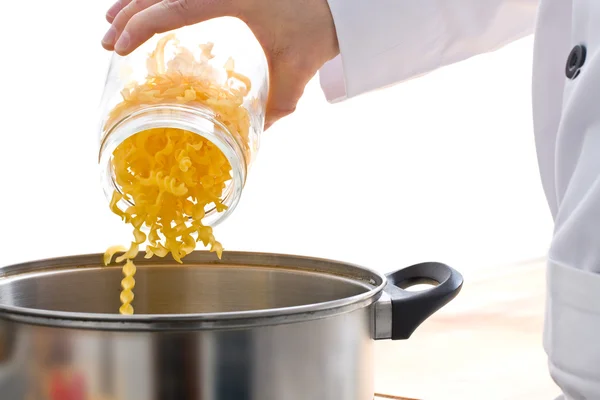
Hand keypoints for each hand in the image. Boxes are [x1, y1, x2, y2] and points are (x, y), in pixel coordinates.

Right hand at [101, 0, 339, 128]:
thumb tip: (259, 140)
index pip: (175, 6)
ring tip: (114, 21)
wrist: (340, 4)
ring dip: (137, 0)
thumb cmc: (319, 31)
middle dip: (129, 14)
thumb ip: (277, 108)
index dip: (142, 26)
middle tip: (107, 40)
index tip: (118, 46)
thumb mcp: (296, 74)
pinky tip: (146, 5)